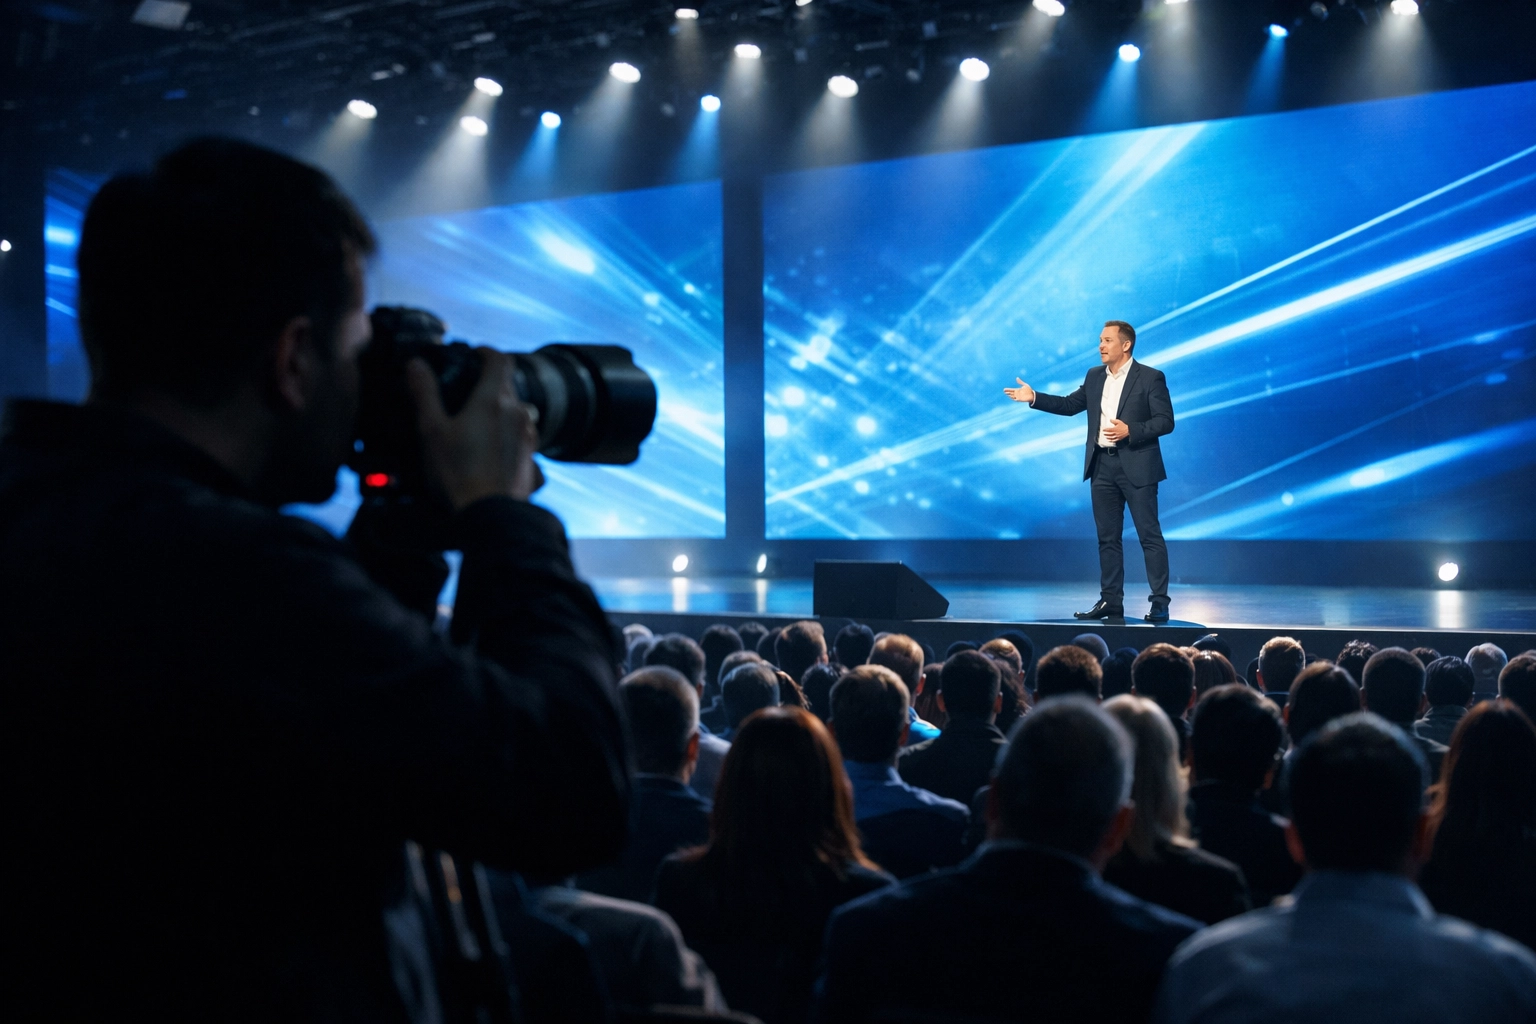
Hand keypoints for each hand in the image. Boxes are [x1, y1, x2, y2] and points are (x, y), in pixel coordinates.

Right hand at [407, 349, 544, 509]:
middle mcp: (517, 413)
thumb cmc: (458, 473)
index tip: (475, 354)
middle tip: (469, 387)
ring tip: (480, 418)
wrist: (490, 514)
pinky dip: (510, 431)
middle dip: (490, 380)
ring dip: (503, 407)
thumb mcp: (432, 430)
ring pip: (519, 409)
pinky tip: (493, 445)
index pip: (500, 359)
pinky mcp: (532, 456)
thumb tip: (416, 365)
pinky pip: (523, 434)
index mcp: (493, 400)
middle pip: (509, 384)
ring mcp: (528, 435)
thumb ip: (424, 393)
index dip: (487, 351)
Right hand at [1004, 378, 1035, 403]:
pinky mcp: (1019, 399)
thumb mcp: (1025, 385)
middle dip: (1007, 392)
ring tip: (1007, 393)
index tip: (1004, 389)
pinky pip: (1014, 399)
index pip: (1011, 390)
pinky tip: (1010, 396)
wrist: (1032, 395)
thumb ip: (1020, 382)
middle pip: (1011, 393)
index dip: (1008, 389)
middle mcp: (1017, 394)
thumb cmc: (1029, 390)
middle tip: (1004, 391)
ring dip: (1009, 395)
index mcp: (1017, 390)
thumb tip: (1017, 378)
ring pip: (1012, 396)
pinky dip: (1012, 398)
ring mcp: (1018, 397)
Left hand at [1104, 418, 1129, 442]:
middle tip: (1104, 433)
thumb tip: (1110, 420)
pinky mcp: (1119, 438)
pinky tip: (1109, 440)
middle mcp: (1115, 433)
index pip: (1108, 430)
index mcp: (1114, 429)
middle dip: (1106, 434)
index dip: (1105, 430)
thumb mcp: (1119, 422)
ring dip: (1108, 437)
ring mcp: (1117, 436)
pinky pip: (1114, 440)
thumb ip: (1114, 421)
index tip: (1103, 430)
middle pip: (1109, 434)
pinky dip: (1111, 440)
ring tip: (1106, 437)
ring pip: (1111, 437)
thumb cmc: (1124, 426)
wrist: (1128, 430)